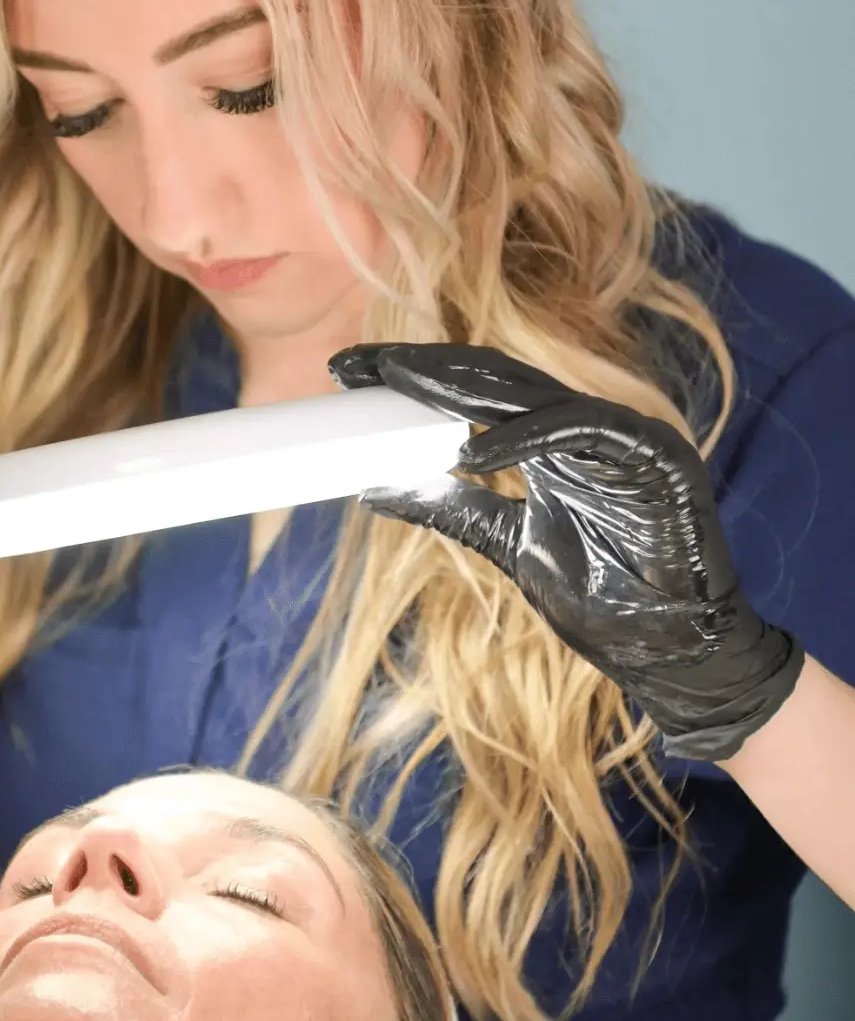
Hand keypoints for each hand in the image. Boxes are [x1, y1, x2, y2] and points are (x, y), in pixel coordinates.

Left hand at [329, 343, 803, 760]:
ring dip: (456, 387)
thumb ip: (452, 510)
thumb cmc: (606, 600)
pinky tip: (469, 450)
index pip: (473, 392)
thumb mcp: (507, 546)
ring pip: (530, 390)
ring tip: (394, 385)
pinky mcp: (656, 456)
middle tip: (349, 367)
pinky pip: (581, 430)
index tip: (346, 377)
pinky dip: (523, 437)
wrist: (674, 653)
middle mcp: (586, 425)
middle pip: (492, 378)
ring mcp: (624, 435)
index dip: (411, 379)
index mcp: (554, 439)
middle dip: (418, 369)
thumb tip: (374, 487)